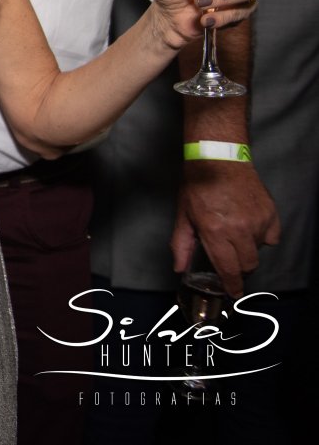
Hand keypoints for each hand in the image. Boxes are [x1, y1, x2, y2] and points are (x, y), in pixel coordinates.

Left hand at [171, 159, 279, 296]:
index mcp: (215, 232)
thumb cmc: (198, 186)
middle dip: (239, 268)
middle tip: (229, 258)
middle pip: (247, 265)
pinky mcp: (271, 213)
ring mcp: (258, 221)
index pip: (228, 269)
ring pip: (258, 251)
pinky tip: (249, 226)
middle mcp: (239, 229)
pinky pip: (271, 237)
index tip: (234, 293)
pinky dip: (262, 237)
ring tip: (234, 233)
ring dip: (247, 249)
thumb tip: (179, 268)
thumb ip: (181, 245)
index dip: (232, 285)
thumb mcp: (183, 215)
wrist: (219, 159)